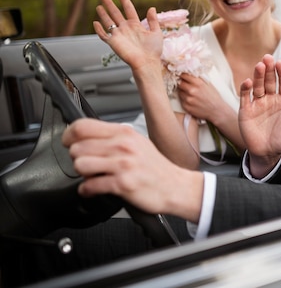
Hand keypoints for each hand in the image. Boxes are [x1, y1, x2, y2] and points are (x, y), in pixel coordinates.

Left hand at [62, 118, 202, 221]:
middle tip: (88, 164)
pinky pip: (90, 185)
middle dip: (77, 158)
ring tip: (93, 175)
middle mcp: (123, 145)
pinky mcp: (122, 183)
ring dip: (83, 174)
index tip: (68, 142)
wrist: (175, 186)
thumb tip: (86, 136)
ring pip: (80, 165)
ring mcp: (123, 164)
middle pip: (77, 147)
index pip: (83, 126)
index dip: (68, 135)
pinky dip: (88, 190)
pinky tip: (95, 189)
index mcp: (124, 132)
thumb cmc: (155, 167)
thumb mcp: (137, 142)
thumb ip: (114, 137)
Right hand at [93, 0, 162, 70]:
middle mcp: (126, 28)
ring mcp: (119, 35)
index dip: (124, 0)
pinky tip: (95, 22)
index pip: (128, 9)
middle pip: (116, 13)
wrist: (147, 62)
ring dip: (103, 14)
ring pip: (108, 22)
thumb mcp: (156, 33)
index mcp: (136, 25)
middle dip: (109, 4)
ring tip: (99, 6)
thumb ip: (153, 21)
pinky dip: (99, 29)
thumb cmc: (153, 50)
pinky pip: (103, 35)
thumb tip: (152, 7)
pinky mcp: (113, 43)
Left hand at [177, 73, 223, 120]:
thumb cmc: (213, 96)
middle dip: (182, 83)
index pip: (184, 75)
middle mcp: (192, 90)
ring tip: (190, 94)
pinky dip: (184, 99)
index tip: (182, 76)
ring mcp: (188, 99)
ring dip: (183, 91)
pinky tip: (192, 100)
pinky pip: (181, 100)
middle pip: (180, 83)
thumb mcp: (208, 84)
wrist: (217, 110)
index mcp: (198, 83)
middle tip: (185, 84)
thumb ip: (198, 78)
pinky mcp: (186, 106)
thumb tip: (189, 73)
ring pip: (180, 92)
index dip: (182, 75)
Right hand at [239, 54, 280, 176]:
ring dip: (258, 75)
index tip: (280, 64)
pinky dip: (245, 89)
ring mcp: (257, 104)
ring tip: (260, 66)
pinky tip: (248, 82)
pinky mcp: (246, 111)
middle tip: (268, 58)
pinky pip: (245, 97)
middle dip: (269, 69)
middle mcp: (270, 99)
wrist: (268, 154)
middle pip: (269, 81)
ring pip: (257, 86)